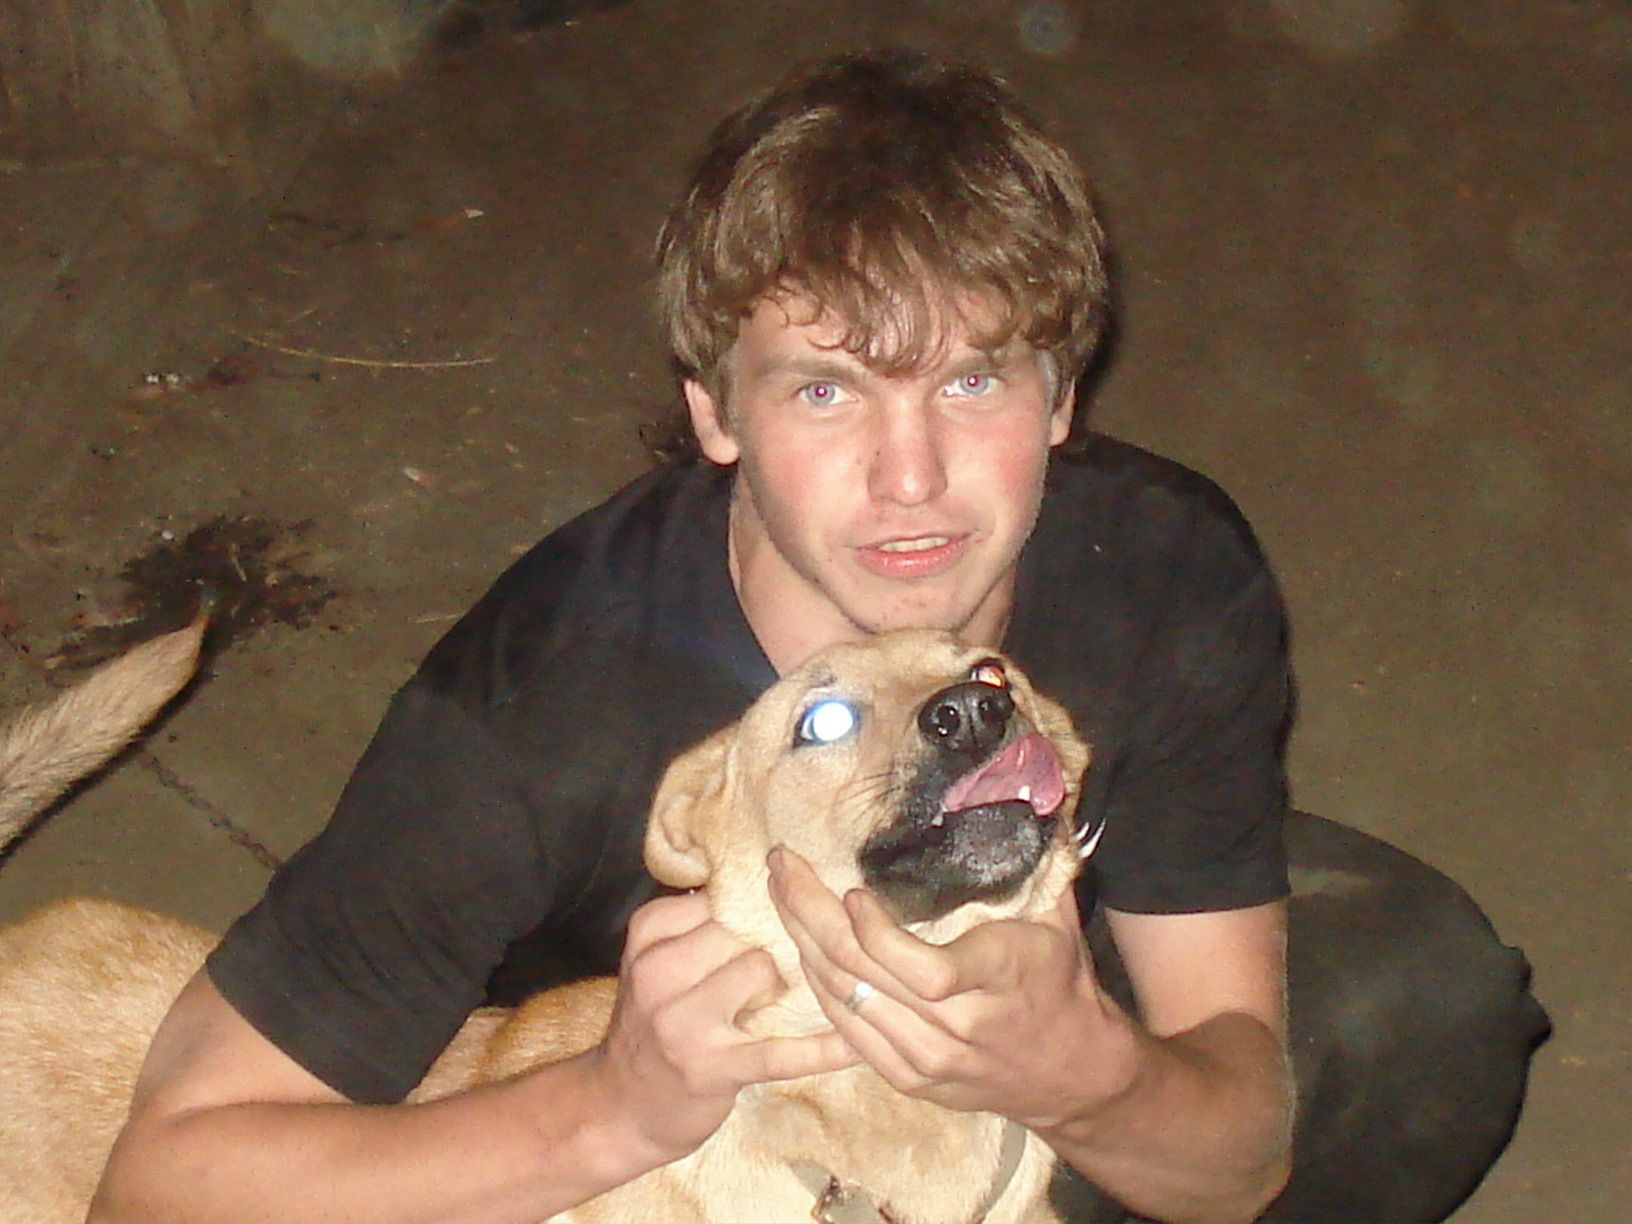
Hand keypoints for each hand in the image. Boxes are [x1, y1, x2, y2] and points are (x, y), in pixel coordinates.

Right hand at [589, 891, 858, 1163]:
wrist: (620, 1107)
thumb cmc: (652, 1024)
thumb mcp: (655, 963)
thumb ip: (699, 925)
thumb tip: (776, 882)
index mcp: (647, 937)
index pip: (721, 897)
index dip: (752, 911)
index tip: (763, 925)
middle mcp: (658, 974)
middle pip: (744, 930)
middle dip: (765, 948)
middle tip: (765, 975)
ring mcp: (684, 1023)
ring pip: (762, 969)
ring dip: (778, 987)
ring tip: (767, 1006)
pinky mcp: (714, 1068)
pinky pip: (783, 1051)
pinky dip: (824, 1049)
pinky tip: (856, 1046)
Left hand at [766, 848, 1137, 1130]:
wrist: (1071, 1074)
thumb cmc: (1057, 979)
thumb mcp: (1056, 917)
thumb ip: (1033, 856)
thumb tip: (1013, 784)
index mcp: (997, 978)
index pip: (927, 971)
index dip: (878, 936)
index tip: (853, 892)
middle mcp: (957, 1027)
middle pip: (863, 974)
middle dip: (810, 913)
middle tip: (782, 864)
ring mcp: (927, 1059)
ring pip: (842, 999)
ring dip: (801, 941)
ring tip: (780, 891)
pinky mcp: (906, 1077)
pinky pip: (844, 1028)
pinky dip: (817, 982)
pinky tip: (800, 944)